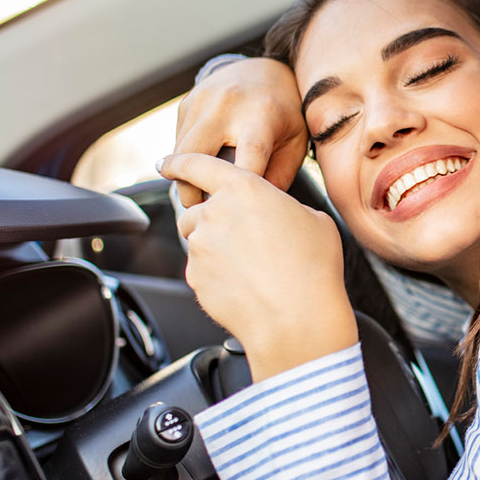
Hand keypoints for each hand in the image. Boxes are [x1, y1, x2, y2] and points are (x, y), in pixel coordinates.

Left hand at [159, 153, 358, 380]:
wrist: (297, 317)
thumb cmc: (312, 267)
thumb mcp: (314, 219)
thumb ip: (284, 207)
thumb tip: (278, 215)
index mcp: (243, 188)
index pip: (197, 164)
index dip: (178, 161)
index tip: (164, 163)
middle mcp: (214, 213)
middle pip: (195, 210)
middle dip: (210, 221)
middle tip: (242, 240)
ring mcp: (200, 247)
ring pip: (198, 242)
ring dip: (215, 248)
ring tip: (251, 267)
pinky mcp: (195, 278)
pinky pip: (202, 272)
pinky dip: (218, 277)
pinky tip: (248, 287)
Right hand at [172, 57, 306, 206]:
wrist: (264, 71)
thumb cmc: (286, 114)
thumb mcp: (295, 142)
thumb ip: (281, 175)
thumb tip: (257, 208)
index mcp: (262, 114)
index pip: (247, 159)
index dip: (238, 190)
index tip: (233, 215)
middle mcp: (227, 104)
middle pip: (195, 157)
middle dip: (191, 191)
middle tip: (201, 213)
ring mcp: (202, 101)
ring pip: (180, 153)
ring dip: (184, 179)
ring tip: (198, 199)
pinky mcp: (186, 103)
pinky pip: (177, 142)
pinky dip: (184, 162)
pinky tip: (199, 172)